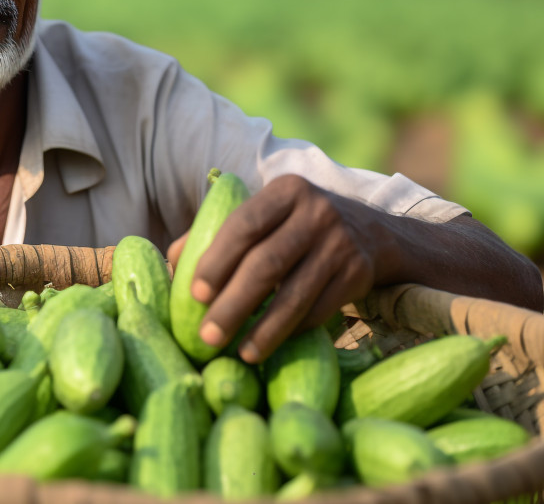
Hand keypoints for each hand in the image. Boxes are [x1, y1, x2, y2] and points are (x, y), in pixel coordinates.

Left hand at [167, 175, 381, 363]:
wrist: (371, 232)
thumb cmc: (296, 225)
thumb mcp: (266, 214)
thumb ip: (219, 232)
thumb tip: (172, 261)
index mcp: (285, 190)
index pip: (244, 224)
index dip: (216, 260)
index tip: (194, 294)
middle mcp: (316, 211)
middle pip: (266, 263)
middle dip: (233, 303)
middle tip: (207, 336)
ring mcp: (341, 242)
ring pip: (295, 294)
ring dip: (264, 330)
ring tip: (239, 353)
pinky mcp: (359, 272)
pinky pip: (318, 310)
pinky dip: (290, 331)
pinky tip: (269, 345)